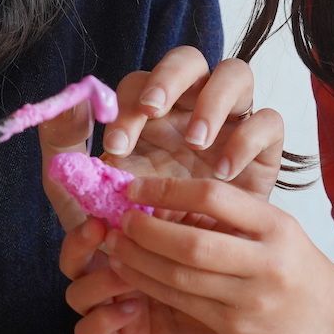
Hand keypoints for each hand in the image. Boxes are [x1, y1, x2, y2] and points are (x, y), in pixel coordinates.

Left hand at [37, 47, 285, 228]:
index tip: (117, 146)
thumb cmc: (137, 226)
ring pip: (235, 74)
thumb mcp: (90, 193)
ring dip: (213, 100)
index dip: (128, 105)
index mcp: (150, 114)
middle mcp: (190, 107)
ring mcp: (230, 123)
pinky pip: (268, 121)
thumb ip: (67, 148)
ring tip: (196, 141)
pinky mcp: (264, 149)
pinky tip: (224, 172)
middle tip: (155, 110)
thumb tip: (65, 99)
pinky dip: (248, 138)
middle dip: (169, 78)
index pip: (140, 84)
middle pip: (188, 60)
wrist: (184, 272)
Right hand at [59, 216, 267, 333]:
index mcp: (135, 249)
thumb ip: (186, 222)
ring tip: (124, 271)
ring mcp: (117, 311)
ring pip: (76, 294)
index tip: (113, 198)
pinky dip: (103, 318)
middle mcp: (118, 278)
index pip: (96, 228)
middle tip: (100, 228)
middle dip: (80, 240)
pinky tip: (133, 308)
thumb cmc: (237, 283)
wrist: (257, 333)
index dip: (96, 210)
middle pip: (73, 258)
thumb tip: (154, 198)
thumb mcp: (213, 244)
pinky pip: (89, 332)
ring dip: (97, 278)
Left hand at [87, 176, 333, 333]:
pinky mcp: (236, 327)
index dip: (168, 190)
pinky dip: (151, 286)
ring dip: (139, 260)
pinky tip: (133, 274)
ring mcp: (251, 299)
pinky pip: (183, 303)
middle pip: (192, 243)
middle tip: (120, 220)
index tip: (135, 188)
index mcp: (276, 225)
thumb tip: (166, 196)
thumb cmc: (295, 266)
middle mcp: (266, 261)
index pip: (214, 197)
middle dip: (146, 231)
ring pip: (181, 277)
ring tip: (116, 245)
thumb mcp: (277, 228)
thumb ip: (233, 214)